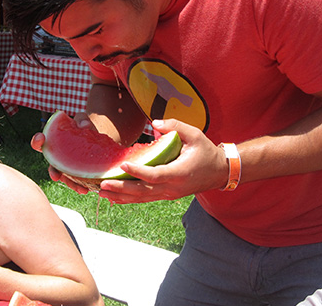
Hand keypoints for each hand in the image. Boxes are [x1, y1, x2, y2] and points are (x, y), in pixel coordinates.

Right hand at [31, 112, 95, 194]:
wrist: (95, 137)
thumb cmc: (83, 127)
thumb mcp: (82, 120)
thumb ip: (82, 119)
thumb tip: (84, 126)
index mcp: (53, 142)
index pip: (40, 143)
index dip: (37, 141)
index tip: (41, 138)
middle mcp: (57, 157)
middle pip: (52, 167)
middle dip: (53, 172)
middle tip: (55, 176)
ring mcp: (66, 166)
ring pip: (65, 178)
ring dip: (71, 184)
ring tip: (80, 189)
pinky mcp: (77, 173)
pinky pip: (76, 182)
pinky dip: (80, 186)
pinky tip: (87, 189)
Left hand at [97, 119, 228, 203]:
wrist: (219, 171)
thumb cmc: (206, 152)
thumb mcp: (195, 134)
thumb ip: (175, 126)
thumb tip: (155, 123)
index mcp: (179, 173)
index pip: (155, 175)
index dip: (138, 171)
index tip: (122, 165)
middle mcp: (172, 187)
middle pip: (143, 191)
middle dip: (121, 189)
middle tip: (102, 185)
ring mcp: (169, 194)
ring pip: (142, 198)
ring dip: (121, 196)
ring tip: (101, 192)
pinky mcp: (166, 195)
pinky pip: (145, 198)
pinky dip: (129, 199)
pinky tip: (115, 198)